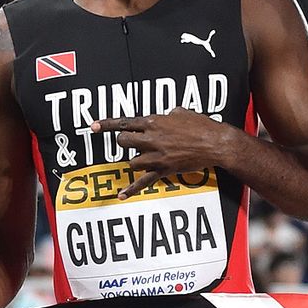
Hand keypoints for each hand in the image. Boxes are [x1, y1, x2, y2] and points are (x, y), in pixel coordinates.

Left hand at [90, 108, 233, 196]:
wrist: (215, 143)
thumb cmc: (202, 126)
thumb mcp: (182, 112)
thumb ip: (168, 115)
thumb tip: (164, 117)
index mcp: (154, 122)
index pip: (124, 122)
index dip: (106, 125)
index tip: (92, 127)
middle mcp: (151, 139)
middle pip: (123, 142)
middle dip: (125, 142)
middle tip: (133, 143)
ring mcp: (156, 156)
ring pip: (131, 161)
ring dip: (136, 160)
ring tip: (146, 158)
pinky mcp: (163, 170)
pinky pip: (144, 182)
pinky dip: (132, 189)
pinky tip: (121, 195)